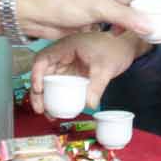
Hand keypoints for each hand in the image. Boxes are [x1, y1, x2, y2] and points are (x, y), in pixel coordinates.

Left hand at [0, 0, 160, 42]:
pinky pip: (117, 16)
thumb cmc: (63, 2)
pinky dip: (123, 24)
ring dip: (137, 17)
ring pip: (128, 5)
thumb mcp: (98, 7)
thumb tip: (151, 27)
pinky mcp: (96, 10)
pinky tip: (122, 33)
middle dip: (150, 5)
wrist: (36, 14)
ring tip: (148, 29)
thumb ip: (126, 17)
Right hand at [30, 30, 145, 113]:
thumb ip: (97, 85)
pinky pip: (60, 86)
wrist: (125, 48)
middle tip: (40, 109)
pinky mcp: (72, 73)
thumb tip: (89, 105)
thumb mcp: (106, 67)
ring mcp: (66, 64)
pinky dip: (56, 97)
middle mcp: (62, 55)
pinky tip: (58, 110)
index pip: (43, 59)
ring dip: (45, 97)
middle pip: (42, 73)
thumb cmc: (116, 49)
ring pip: (49, 81)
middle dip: (37, 92)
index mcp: (66, 47)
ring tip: (48, 114)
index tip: (39, 89)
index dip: (36, 74)